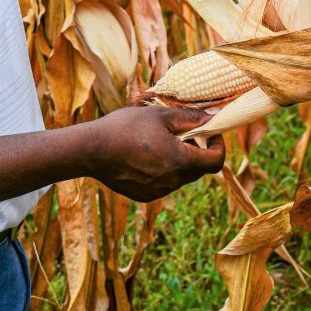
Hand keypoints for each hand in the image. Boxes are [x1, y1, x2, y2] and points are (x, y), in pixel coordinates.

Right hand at [87, 105, 224, 201]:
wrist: (91, 150)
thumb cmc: (125, 127)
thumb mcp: (160, 115)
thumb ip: (191, 117)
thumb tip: (214, 116)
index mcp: (179, 160)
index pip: (216, 162)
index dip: (219, 146)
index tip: (211, 133)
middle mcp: (172, 181)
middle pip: (199, 170)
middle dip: (198, 151)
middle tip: (184, 133)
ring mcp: (158, 191)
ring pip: (181, 177)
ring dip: (179, 161)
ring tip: (159, 142)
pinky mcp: (145, 196)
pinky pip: (164, 183)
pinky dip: (163, 171)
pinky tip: (145, 156)